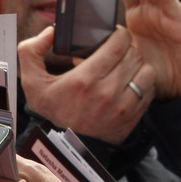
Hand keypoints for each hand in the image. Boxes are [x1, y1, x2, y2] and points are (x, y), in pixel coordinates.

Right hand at [17, 25, 154, 144]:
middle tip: (119, 51)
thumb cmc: (52, 112)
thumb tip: (50, 32)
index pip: (119, 44)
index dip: (119, 34)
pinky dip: (143, 83)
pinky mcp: (132, 118)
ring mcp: (122, 106)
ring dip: (138, 65)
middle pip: (134, 55)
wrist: (65, 149)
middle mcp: (107, 92)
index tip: (114, 35)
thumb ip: (31, 52)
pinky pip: (150, 90)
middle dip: (127, 48)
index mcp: (85, 79)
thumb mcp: (32, 83)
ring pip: (146, 71)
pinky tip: (131, 82)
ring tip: (127, 66)